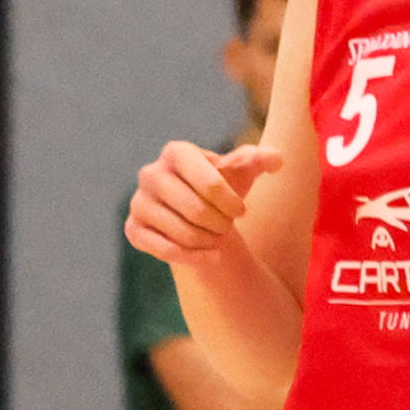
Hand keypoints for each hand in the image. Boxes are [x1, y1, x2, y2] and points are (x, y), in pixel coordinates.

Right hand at [126, 137, 279, 262]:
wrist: (196, 212)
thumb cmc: (221, 188)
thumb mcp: (243, 172)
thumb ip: (261, 160)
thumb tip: (276, 159)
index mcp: (176, 152)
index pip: (211, 183)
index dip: (231, 203)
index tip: (241, 211)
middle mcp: (150, 173)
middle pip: (197, 210)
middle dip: (220, 224)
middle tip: (227, 226)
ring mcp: (138, 202)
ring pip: (183, 233)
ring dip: (209, 241)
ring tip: (217, 238)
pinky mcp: (133, 229)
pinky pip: (166, 250)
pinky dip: (193, 257)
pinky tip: (210, 256)